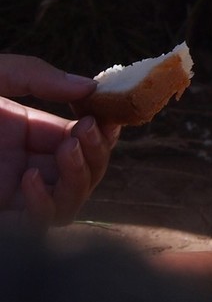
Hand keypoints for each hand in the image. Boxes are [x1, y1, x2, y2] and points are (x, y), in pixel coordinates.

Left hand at [0, 54, 118, 228]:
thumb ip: (35, 76)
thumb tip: (89, 88)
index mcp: (21, 134)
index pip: (79, 138)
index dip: (102, 129)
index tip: (111, 111)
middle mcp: (23, 165)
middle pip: (85, 170)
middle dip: (97, 151)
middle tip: (87, 128)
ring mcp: (13, 194)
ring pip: (71, 200)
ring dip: (80, 177)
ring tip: (68, 149)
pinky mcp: (2, 217)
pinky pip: (39, 225)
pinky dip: (45, 206)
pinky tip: (31, 178)